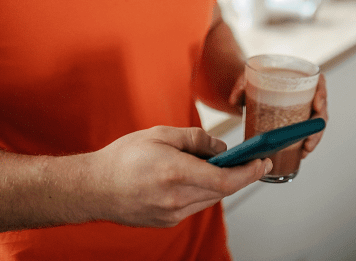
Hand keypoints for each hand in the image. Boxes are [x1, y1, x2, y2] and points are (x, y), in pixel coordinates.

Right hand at [86, 126, 270, 227]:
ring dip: (217, 183)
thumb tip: (219, 148)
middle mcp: (176, 198)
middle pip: (221, 191)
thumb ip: (194, 139)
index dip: (249, 173)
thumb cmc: (122, 158)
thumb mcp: (159, 133)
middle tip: (247, 159)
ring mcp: (171, 214)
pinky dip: (199, 191)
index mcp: (175, 172)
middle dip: (237, 175)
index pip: (225, 180)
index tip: (263, 162)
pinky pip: (193, 205)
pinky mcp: (166, 221)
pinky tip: (190, 177)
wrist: (93, 188)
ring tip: (212, 165)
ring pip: (208, 199)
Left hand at [228, 72, 328, 158]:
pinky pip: (307, 132)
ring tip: (305, 151)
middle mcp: (306, 93)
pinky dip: (306, 142)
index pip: (319, 83)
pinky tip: (302, 153)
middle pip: (321, 108)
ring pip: (316, 124)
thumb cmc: (253, 81)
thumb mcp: (247, 80)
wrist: (250, 89)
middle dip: (317, 126)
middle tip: (308, 140)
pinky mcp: (298, 121)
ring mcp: (304, 109)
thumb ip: (241, 85)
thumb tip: (234, 100)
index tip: (318, 106)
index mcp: (298, 77)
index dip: (322, 94)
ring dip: (314, 138)